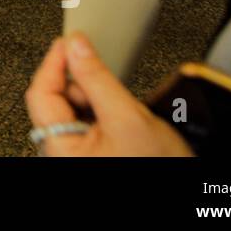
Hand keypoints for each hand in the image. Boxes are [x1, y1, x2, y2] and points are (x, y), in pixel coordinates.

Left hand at [25, 33, 193, 156]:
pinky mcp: (93, 152)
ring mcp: (77, 153)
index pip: (40, 93)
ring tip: (122, 109)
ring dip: (95, 97)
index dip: (55, 62)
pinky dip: (103, 110)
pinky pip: (88, 121)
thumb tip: (77, 45)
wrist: (190, 190)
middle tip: (105, 78)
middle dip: (81, 84)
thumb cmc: (157, 167)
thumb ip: (98, 78)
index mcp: (60, 147)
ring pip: (75, 109)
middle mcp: (63, 152)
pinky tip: (122, 117)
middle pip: (57, 100)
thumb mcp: (127, 117)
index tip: (69, 40)